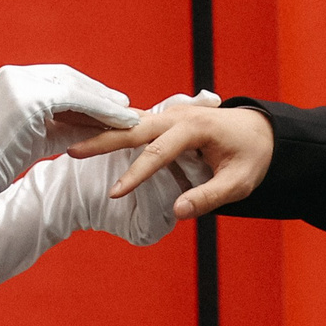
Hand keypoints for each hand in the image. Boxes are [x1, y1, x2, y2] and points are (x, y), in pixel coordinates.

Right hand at [0, 65, 137, 187]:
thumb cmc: (3, 159)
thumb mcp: (41, 135)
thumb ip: (69, 125)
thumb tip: (103, 126)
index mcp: (13, 79)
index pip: (59, 78)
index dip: (88, 89)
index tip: (112, 101)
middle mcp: (16, 75)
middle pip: (69, 78)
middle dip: (101, 93)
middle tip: (128, 106)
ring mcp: (21, 83)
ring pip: (75, 88)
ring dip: (105, 102)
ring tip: (129, 115)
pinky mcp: (29, 98)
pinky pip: (74, 100)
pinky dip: (99, 109)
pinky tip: (117, 121)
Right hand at [68, 103, 273, 217]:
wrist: (260, 130)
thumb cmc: (252, 156)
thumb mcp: (239, 182)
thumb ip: (208, 197)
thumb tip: (177, 212)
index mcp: (195, 127)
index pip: (159, 152)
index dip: (136, 174)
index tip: (115, 193)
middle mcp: (177, 114)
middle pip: (134, 128)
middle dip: (103, 140)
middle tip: (73, 152)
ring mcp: (168, 113)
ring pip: (127, 120)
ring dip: (97, 124)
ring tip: (65, 128)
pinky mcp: (162, 118)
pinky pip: (131, 121)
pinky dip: (107, 123)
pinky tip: (82, 125)